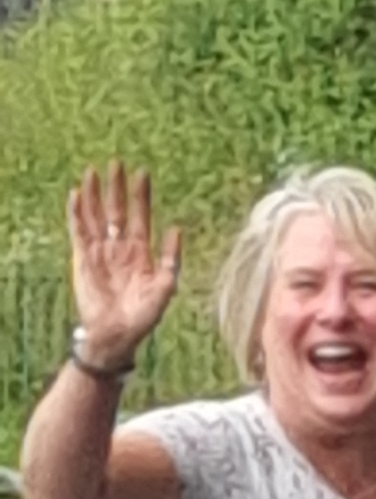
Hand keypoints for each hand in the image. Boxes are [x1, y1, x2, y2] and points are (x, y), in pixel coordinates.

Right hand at [67, 165, 182, 368]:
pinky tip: (75, 195)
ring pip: (96, 216)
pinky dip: (77, 213)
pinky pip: (78, 231)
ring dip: (94, 195)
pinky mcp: (83, 259)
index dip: (141, 195)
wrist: (116, 335)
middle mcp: (120, 248)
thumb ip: (171, 258)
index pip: (141, 216)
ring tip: (91, 172)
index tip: (143, 172)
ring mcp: (100, 252)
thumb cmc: (143, 316)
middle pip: (117, 210)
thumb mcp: (165, 287)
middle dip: (117, 187)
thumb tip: (176, 228)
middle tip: (116, 163)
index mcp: (141, 252)